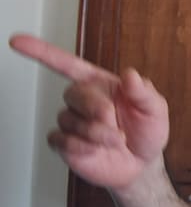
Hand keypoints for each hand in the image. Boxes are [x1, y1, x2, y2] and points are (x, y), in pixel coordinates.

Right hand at [9, 34, 169, 191]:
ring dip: (96, 133)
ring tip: (114, 140)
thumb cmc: (148, 131)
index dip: (41, 52)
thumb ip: (143, 91)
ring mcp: (72, 122)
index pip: (67, 64)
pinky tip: (96, 149)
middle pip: (72, 93)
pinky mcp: (65, 144)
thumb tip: (130, 74)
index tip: (17, 41)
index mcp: (101, 84)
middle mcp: (83, 100)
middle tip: (114, 120)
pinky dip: (82, 147)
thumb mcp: (155, 108)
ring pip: (69, 120)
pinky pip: (61, 140)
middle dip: (96, 108)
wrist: (141, 165)